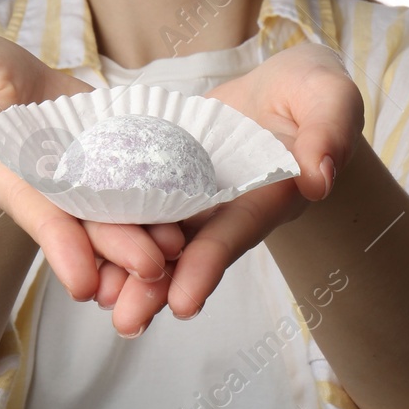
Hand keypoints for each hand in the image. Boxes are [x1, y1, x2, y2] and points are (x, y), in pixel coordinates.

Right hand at [0, 32, 184, 331]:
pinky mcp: (116, 157)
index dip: (58, 244)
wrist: (14, 72)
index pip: (33, 210)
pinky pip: (142, 178)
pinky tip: (195, 214)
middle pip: (85, 221)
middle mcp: (49, 185)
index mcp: (5, 173)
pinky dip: (165, 198)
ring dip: (148, 234)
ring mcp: (86, 175)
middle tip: (152, 269)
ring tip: (181, 251)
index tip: (82, 282)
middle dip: (117, 247)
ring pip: (119, 209)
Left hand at [93, 42, 363, 330]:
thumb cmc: (314, 91)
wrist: (283, 87)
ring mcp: (196, 194)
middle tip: (125, 321)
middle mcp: (228, 206)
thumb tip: (319, 178)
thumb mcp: (331, 98)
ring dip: (129, 270)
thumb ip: (328, 132)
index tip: (185, 303)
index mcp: (270, 194)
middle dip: (158, 288)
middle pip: (190, 251)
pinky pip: (138, 200)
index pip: (237, 233)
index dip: (210, 266)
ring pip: (158, 236)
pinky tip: (77, 244)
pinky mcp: (168, 174)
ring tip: (95, 298)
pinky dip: (111, 222)